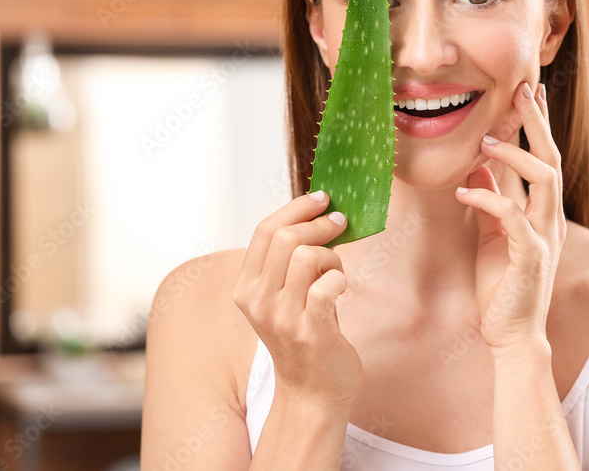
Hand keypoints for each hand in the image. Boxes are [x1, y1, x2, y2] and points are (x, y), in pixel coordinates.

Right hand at [232, 191, 362, 406]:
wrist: (312, 392)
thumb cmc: (305, 335)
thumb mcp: (284, 295)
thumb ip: (290, 260)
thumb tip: (319, 212)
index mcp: (246, 287)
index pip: (265, 230)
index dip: (296, 207)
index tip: (322, 198)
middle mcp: (258, 301)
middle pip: (287, 237)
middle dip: (320, 224)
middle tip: (340, 225)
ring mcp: (282, 318)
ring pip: (308, 256)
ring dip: (332, 255)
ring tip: (337, 271)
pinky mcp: (310, 331)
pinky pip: (328, 285)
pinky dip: (341, 278)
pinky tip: (342, 289)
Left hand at [455, 81, 566, 353]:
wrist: (512, 333)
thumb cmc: (502, 284)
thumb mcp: (491, 232)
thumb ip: (490, 197)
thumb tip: (477, 164)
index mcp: (541, 211)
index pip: (543, 156)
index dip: (537, 123)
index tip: (528, 90)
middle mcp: (549, 219)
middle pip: (551, 158)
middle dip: (537, 122)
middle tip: (522, 89)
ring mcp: (543, 237)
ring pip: (544, 180)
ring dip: (516, 156)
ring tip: (487, 141)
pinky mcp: (531, 257)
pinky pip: (513, 217)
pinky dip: (488, 199)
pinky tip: (463, 193)